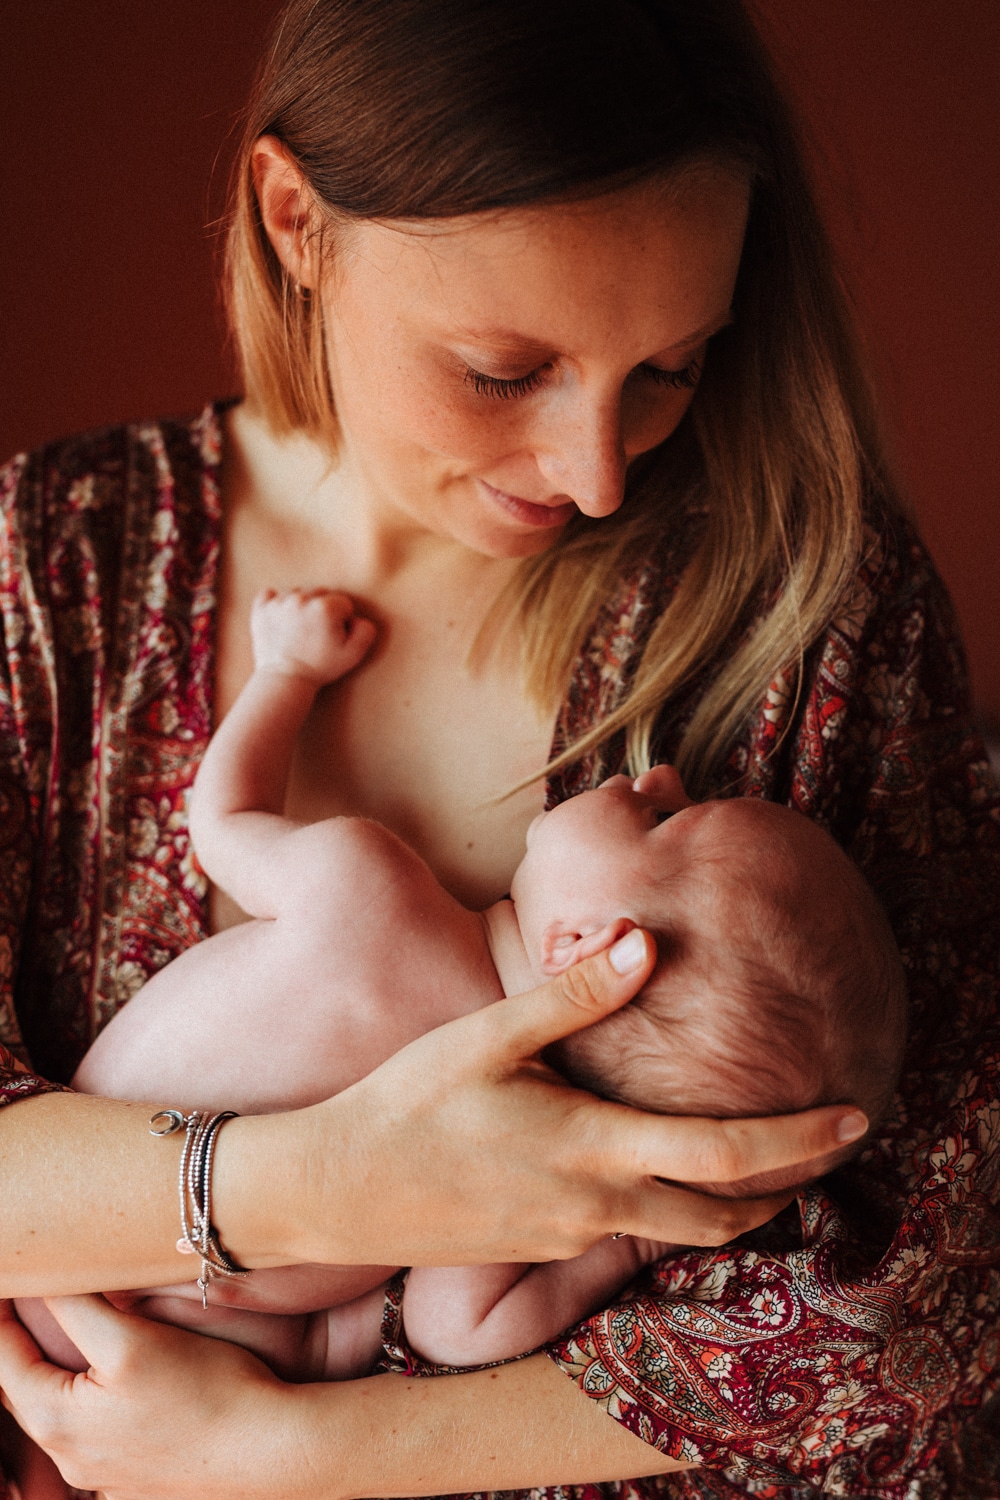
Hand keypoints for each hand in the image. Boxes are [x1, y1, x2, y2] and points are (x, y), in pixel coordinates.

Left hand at [0, 1296, 294, 1499]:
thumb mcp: (130, 1339)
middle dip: (20, 1344)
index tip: (9, 1273)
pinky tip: (109, 1384)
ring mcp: (103, 1476)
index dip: (0, 1312)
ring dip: (52, 1375)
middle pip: (25, 1390)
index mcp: (57, 1420)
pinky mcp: (135, 1480)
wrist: (267, 1450)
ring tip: (60, 1335)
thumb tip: (43, 1280)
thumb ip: (77, 1308)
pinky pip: (94, 1435)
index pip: (3, 1358)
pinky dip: (87, 1403)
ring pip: (60, 1414)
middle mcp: (71, 1456)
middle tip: (24, 1301)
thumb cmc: (204, 1390)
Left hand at [249, 588, 375, 682]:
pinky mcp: (261, 608)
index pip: (343, 603)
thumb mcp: (354, 654)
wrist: (285, 679)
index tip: (333, 637)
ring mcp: (279, 602)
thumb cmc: (321, 667)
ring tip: (299, 630)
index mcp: (326, 607)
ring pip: (298, 594)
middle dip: (323, 611)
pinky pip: (270, 594)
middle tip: (317, 634)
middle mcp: (301, 599)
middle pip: (321, 594)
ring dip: (301, 607)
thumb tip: (356, 617)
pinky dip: (276, 604)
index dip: (342, 621)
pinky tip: (282, 620)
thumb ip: (366, 630)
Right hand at [258, 929, 866, 1265]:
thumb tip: (644, 940)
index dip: (797, 1142)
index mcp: (589, 1149)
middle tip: (826, 1147)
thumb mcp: (485, 1038)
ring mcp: (568, 1234)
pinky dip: (680, 1212)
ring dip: (738, 1205)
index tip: (853, 1120)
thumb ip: (570, 995)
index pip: (723, 1157)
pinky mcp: (543, 1245)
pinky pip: (635, 1237)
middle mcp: (592, 1204)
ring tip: (769, 1168)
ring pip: (681, 1233)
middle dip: (786, 1185)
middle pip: (720, 1214)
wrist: (335, 1188)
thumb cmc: (406, 1104)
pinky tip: (671, 1175)